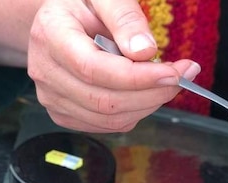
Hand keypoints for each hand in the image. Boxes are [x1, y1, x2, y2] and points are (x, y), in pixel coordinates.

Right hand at [27, 0, 199, 132]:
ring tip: (167, 82)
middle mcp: (45, 71)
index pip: (93, 69)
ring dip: (147, 105)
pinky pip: (105, 125)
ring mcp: (50, 97)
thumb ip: (124, 17)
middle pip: (103, 100)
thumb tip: (144, 52)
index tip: (173, 72)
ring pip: (108, 118)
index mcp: (50, 35)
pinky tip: (145, 92)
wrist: (58, 20)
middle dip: (151, 93)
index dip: (137, 77)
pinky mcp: (61, 113)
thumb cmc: (82, 3)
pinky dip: (133, 112)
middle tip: (183, 75)